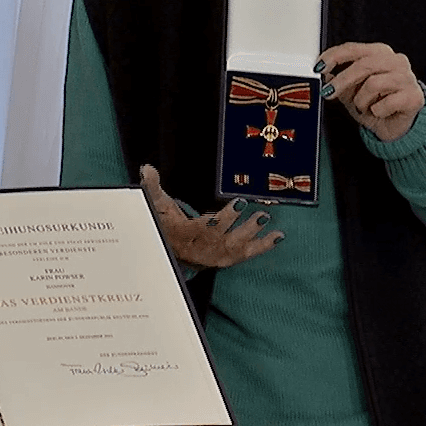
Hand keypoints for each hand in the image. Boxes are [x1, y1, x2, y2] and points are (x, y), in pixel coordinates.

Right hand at [140, 165, 280, 270]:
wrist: (174, 252)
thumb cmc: (168, 225)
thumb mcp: (159, 207)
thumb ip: (153, 187)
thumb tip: (146, 167)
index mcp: (188, 234)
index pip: (207, 227)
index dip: (224, 217)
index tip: (239, 204)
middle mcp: (205, 247)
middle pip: (225, 236)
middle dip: (242, 224)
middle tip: (258, 213)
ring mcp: (219, 254)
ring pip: (238, 244)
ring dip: (253, 232)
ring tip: (265, 218)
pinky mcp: (230, 258)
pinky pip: (249, 253)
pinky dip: (264, 245)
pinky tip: (278, 236)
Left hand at [317, 41, 423, 142]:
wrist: (395, 128)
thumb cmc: (374, 105)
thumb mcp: (350, 92)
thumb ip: (337, 80)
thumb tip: (322, 74)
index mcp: (379, 53)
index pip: (353, 48)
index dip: (333, 57)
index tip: (319, 68)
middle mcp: (396, 61)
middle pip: (363, 65)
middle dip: (342, 80)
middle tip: (328, 93)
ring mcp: (408, 78)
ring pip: (374, 84)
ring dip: (361, 100)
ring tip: (363, 107)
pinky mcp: (415, 97)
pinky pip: (387, 103)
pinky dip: (377, 111)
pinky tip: (380, 112)